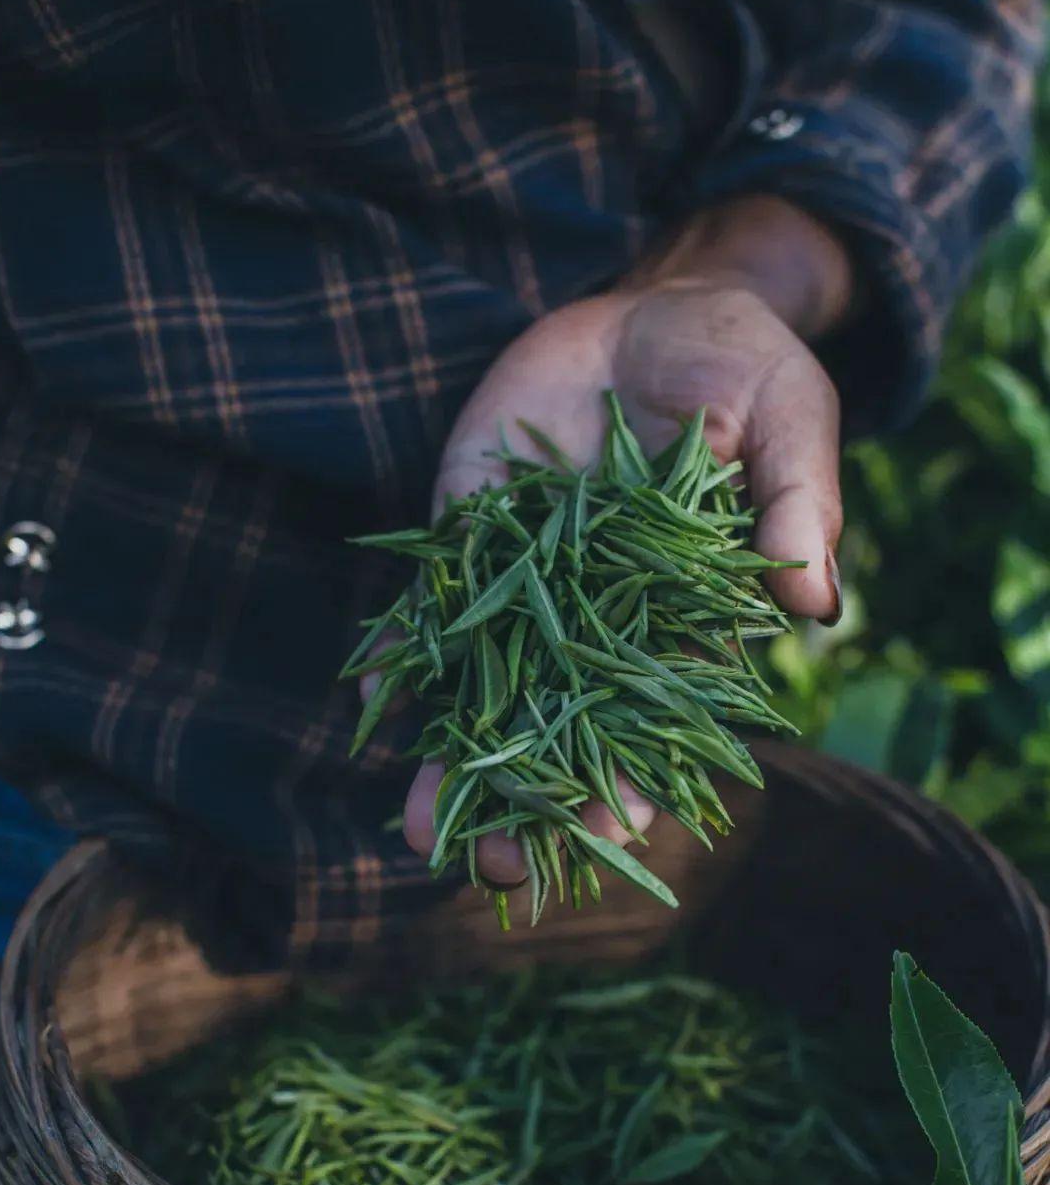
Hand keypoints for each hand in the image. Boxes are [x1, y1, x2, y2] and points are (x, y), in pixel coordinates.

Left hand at [369, 196, 854, 886]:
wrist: (652, 312)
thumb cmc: (743, 370)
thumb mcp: (789, 417)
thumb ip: (798, 502)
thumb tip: (812, 600)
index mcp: (683, 617)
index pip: (656, 717)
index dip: (634, 774)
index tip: (610, 830)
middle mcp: (599, 618)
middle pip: (562, 727)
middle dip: (530, 799)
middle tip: (497, 872)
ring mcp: (527, 583)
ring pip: (486, 688)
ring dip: (455, 759)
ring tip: (423, 834)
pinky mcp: (470, 535)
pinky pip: (429, 605)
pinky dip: (400, 651)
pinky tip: (371, 707)